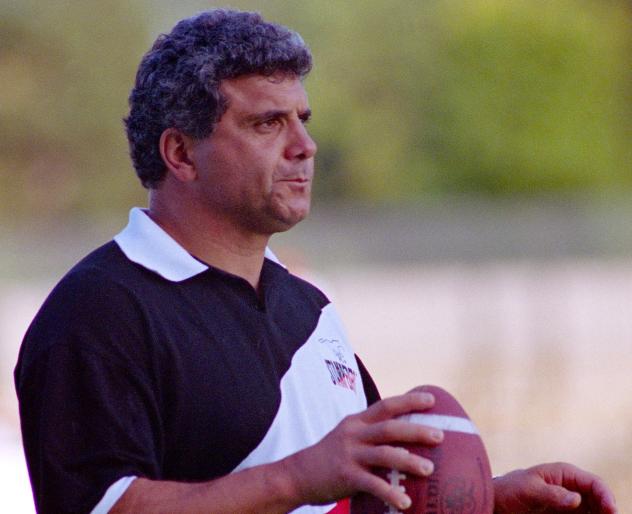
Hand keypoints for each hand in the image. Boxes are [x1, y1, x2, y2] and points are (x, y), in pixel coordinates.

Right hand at [284, 388, 443, 510]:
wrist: (298, 474)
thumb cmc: (331, 457)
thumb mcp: (348, 437)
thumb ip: (371, 436)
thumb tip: (405, 440)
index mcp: (357, 421)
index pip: (386, 406)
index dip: (409, 401)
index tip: (432, 400)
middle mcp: (354, 433)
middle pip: (390, 428)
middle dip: (416, 430)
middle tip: (439, 435)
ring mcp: (349, 454)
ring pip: (385, 454)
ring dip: (409, 461)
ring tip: (429, 469)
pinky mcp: (345, 475)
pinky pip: (372, 484)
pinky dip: (390, 493)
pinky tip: (405, 502)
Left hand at [493, 462, 616, 512]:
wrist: (497, 501)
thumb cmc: (510, 490)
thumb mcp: (528, 490)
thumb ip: (552, 494)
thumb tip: (577, 499)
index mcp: (564, 474)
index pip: (594, 483)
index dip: (606, 496)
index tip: (611, 510)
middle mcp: (571, 488)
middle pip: (599, 500)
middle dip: (606, 509)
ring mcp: (570, 504)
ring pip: (593, 511)